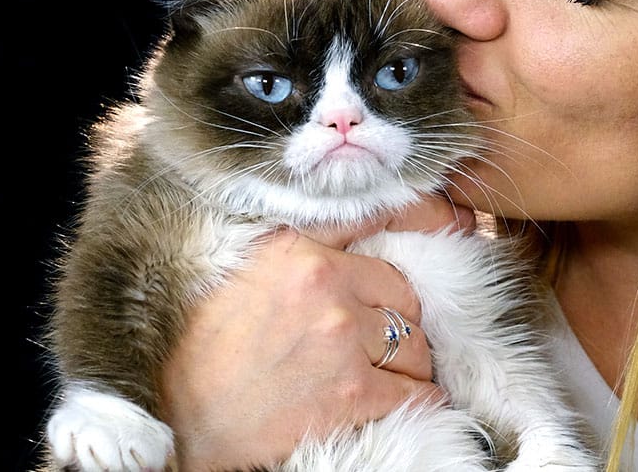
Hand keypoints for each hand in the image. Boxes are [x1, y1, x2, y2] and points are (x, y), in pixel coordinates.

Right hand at [159, 196, 474, 470]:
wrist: (179, 426)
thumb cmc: (199, 352)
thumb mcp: (239, 273)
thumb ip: (296, 248)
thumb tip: (357, 236)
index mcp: (291, 245)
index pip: (378, 212)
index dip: (428, 215)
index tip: (457, 219)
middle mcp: (320, 281)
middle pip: (404, 290)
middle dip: (398, 317)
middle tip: (373, 340)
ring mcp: (338, 336)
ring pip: (415, 341)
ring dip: (407, 362)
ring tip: (374, 377)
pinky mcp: (351, 391)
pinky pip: (416, 390)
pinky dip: (418, 399)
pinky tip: (400, 403)